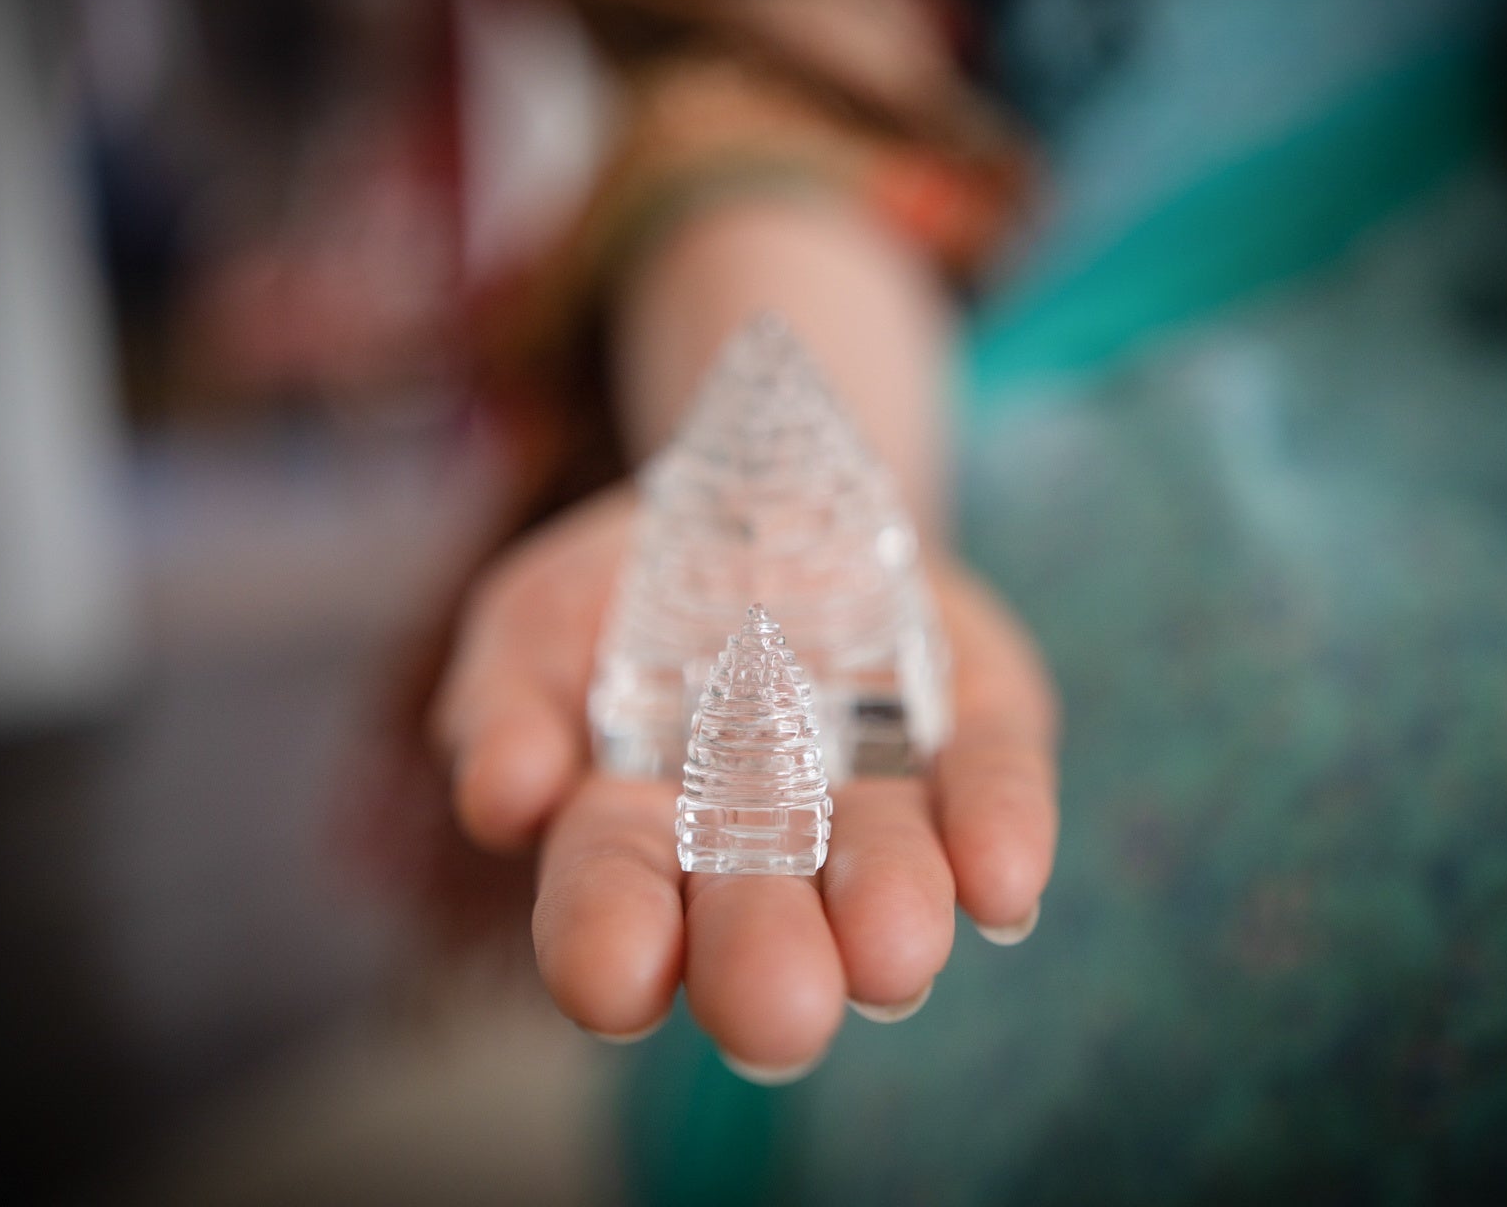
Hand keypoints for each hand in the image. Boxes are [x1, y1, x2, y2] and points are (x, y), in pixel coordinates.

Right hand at [434, 486, 1058, 1078]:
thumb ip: (510, 702)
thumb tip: (504, 795)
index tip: (614, 983)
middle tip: (780, 1012)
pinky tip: (1003, 879)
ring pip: (888, 875)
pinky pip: (996, 787)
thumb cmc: (636, 590)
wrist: (773, 494)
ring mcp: (878, 802)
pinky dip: (999, 831)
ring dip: (891, 912)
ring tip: (895, 948)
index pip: (614, 906)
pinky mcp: (981, 738)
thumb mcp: (543, 621)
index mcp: (636, 839)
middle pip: (759, 923)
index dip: (610, 947)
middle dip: (764, 964)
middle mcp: (766, 853)